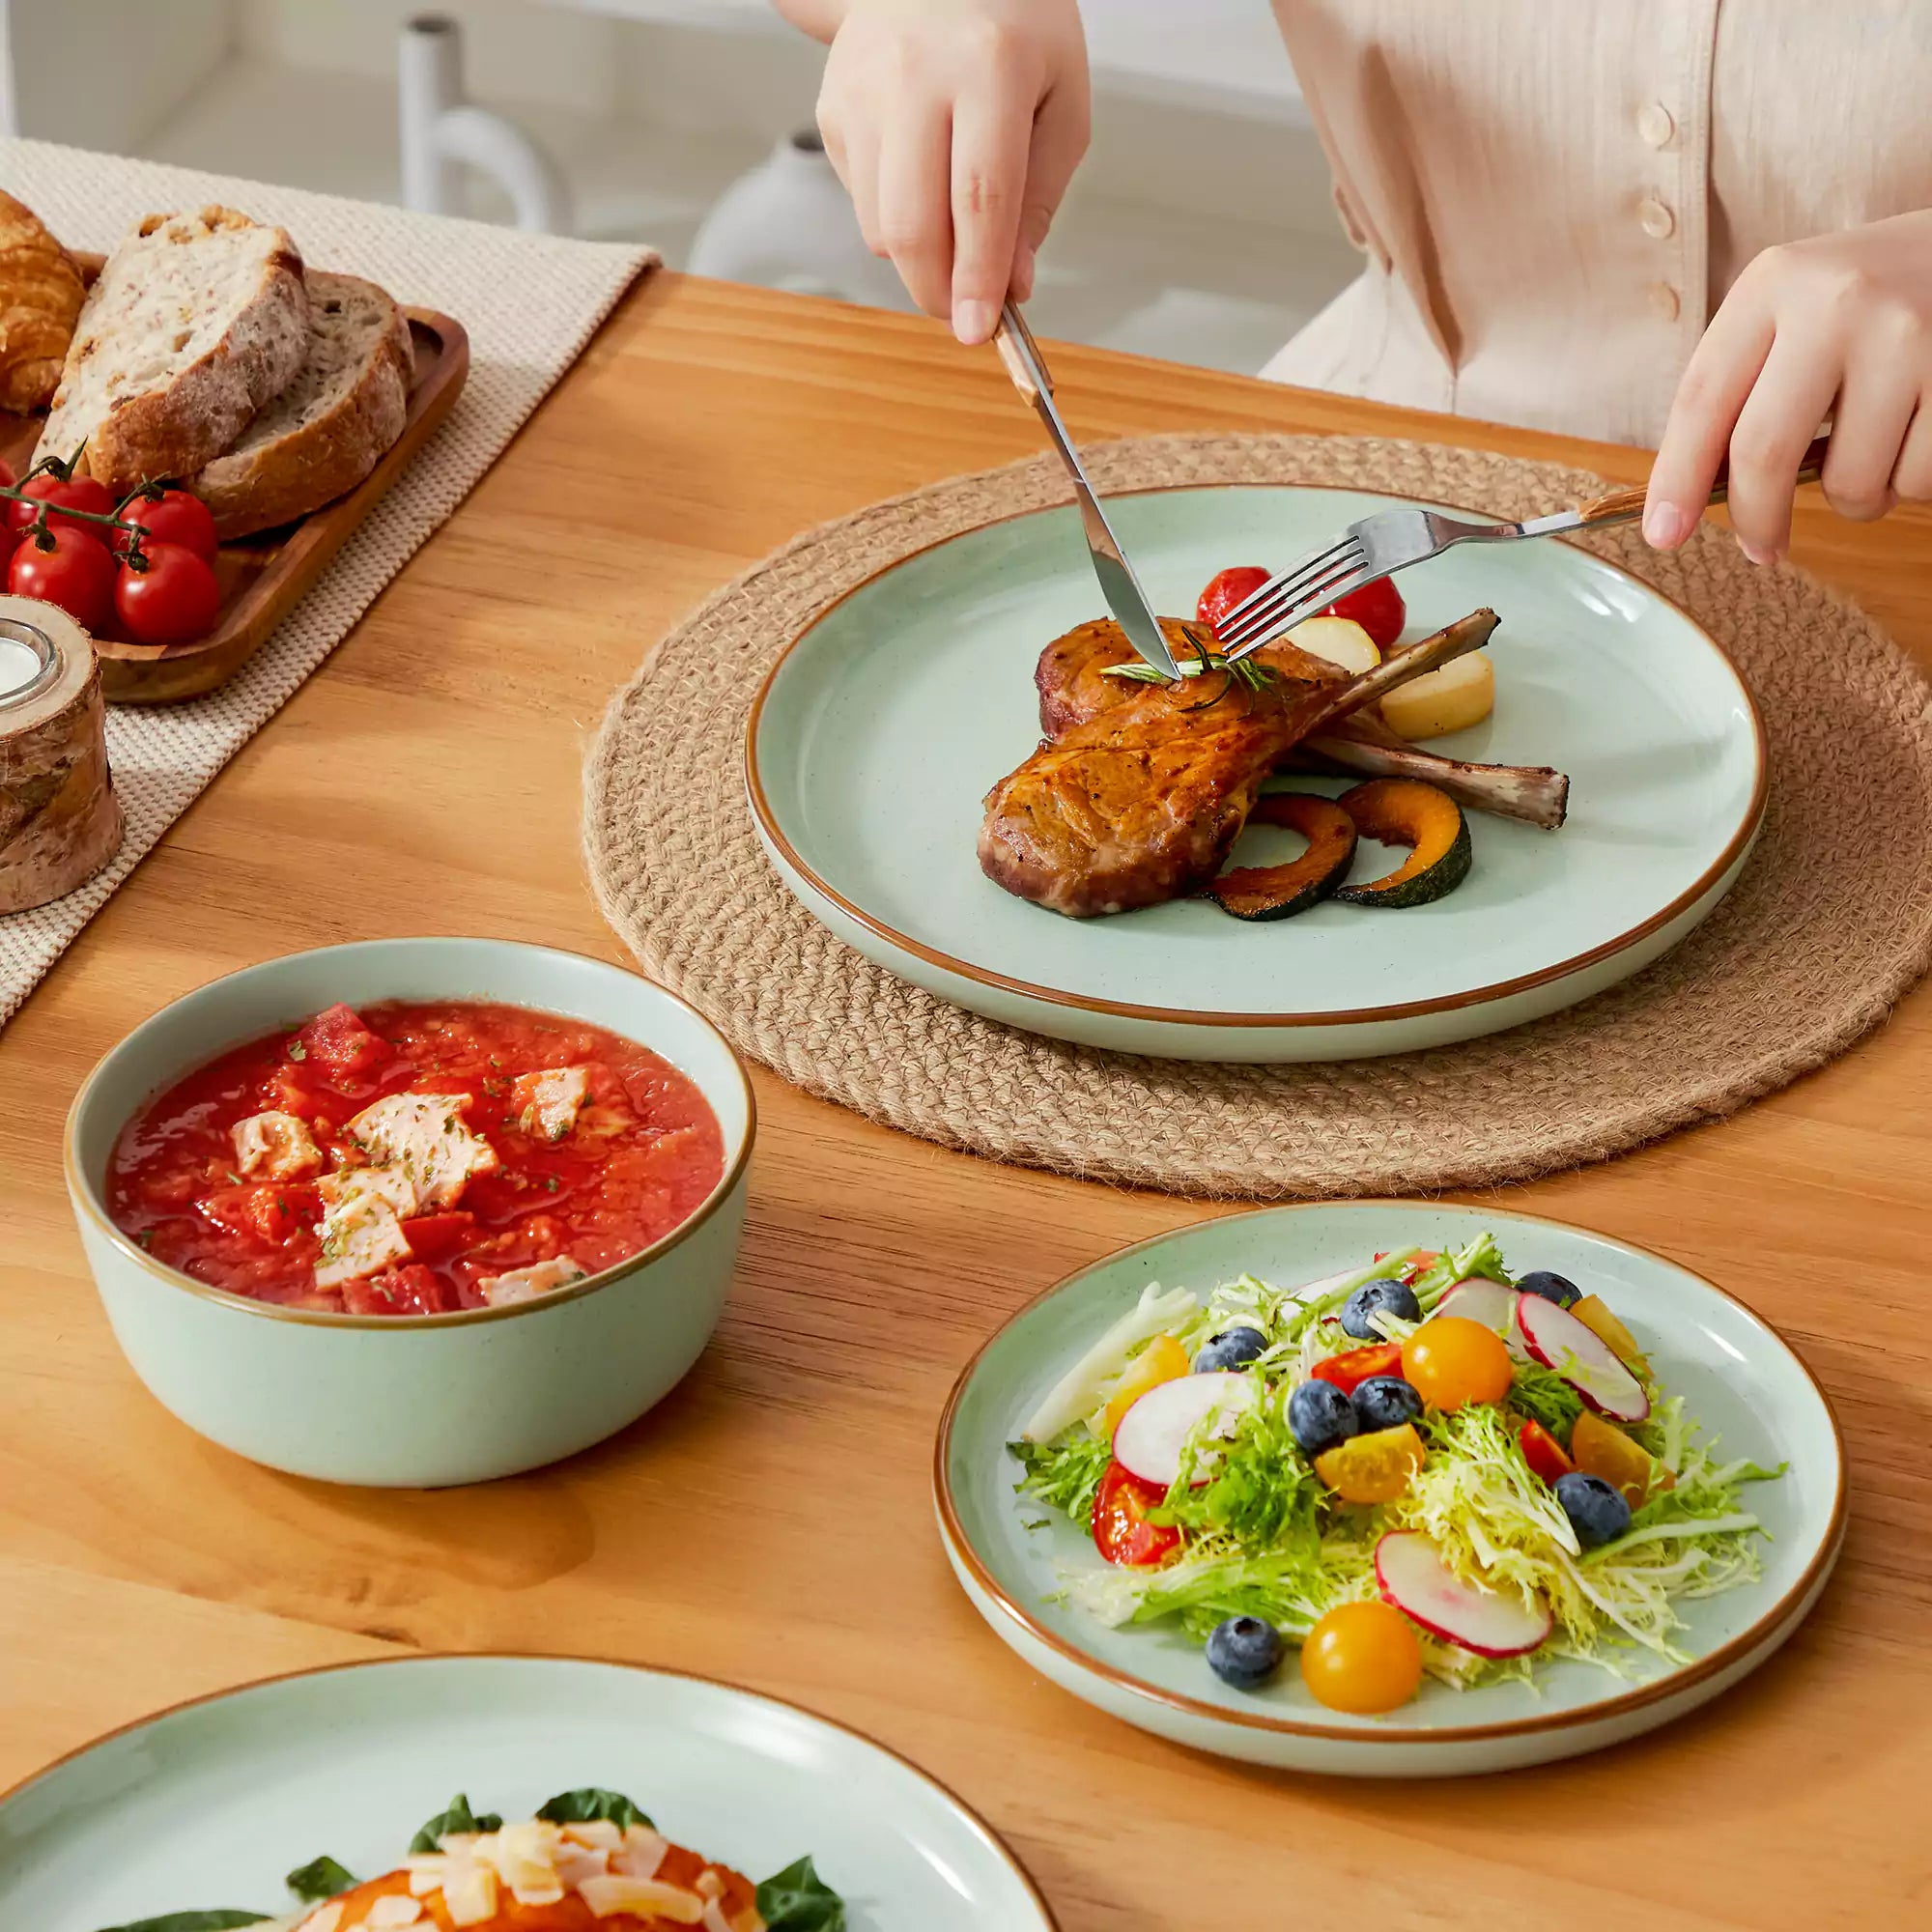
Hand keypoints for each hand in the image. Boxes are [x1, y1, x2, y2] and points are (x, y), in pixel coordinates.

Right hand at [799, 0, 1088, 343]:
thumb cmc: (1013, 31)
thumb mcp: (1060, 101)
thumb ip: (1039, 199)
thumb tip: (1011, 286)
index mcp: (989, 66)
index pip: (981, 198)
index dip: (978, 277)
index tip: (980, 331)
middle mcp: (914, 75)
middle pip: (913, 224)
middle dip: (937, 291)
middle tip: (963, 314)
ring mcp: (862, 91)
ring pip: (878, 225)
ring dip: (918, 258)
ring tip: (952, 233)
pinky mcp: (832, 109)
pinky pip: (860, 202)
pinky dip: (893, 218)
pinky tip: (920, 178)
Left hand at [1646, 209, 1931, 561]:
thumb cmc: (1880, 296)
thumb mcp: (1802, 308)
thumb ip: (1751, 383)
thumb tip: (1698, 495)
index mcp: (1776, 282)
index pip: (1703, 398)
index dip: (1677, 478)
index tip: (1664, 533)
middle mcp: (1837, 301)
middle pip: (1763, 452)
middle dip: (1757, 519)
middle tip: (1761, 549)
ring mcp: (1906, 336)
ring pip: (1850, 483)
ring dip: (1859, 494)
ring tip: (1880, 445)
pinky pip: (1915, 481)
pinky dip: (1912, 480)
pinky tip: (1920, 433)